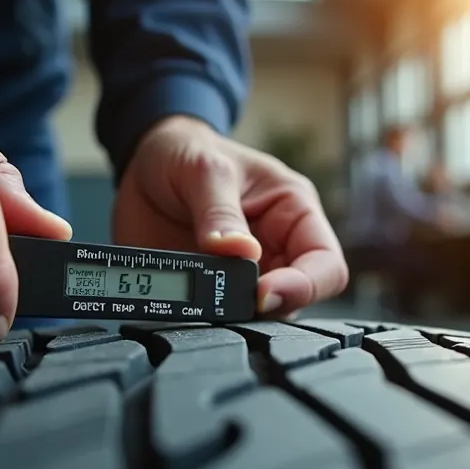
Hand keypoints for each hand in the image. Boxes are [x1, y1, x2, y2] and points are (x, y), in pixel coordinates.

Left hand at [112, 115, 348, 317]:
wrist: (143, 162)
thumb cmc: (188, 152)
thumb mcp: (204, 170)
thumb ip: (220, 213)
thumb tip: (240, 253)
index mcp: (293, 212)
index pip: (326, 264)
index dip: (303, 286)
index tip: (261, 293)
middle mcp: (278, 248)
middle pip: (298, 298)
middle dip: (266, 305)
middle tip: (226, 300)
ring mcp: (246, 273)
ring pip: (262, 315)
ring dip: (236, 314)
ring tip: (202, 297)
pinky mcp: (213, 289)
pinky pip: (221, 315)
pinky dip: (208, 316)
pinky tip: (188, 304)